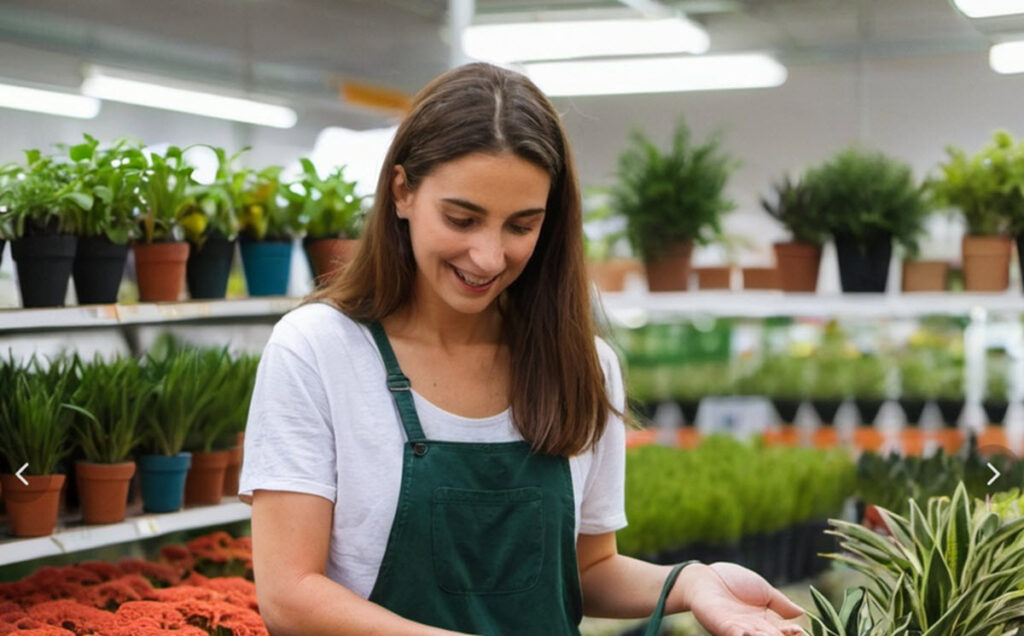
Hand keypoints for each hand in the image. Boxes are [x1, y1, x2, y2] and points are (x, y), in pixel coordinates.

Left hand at [679, 562, 804, 635]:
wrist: (706, 577)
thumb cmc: (734, 582)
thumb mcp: (763, 591)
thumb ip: (780, 603)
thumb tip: (802, 613)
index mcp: (764, 621)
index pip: (783, 632)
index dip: (792, 633)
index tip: (800, 631)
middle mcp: (753, 630)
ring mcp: (738, 630)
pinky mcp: (722, 627)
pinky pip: (734, 635)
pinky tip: (747, 634)